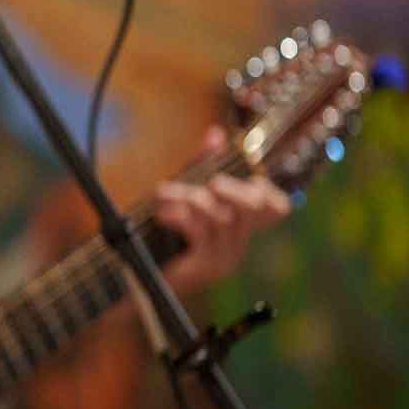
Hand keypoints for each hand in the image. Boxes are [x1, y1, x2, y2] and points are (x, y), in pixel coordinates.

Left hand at [154, 127, 291, 294]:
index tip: (249, 174)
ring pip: (221, 214)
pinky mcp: (206, 266)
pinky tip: (164, 214)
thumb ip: (201, 165)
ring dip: (191, 198)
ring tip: (163, 194)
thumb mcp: (183, 193)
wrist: (133, 275)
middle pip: (255, 206)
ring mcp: (225, 257)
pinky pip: (202, 230)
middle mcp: (238, 243)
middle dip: (233, 188)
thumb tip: (216, 134)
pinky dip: (182, 215)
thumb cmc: (158, 232)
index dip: (268, 188)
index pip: (276, 208)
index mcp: (238, 227)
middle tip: (212, 182)